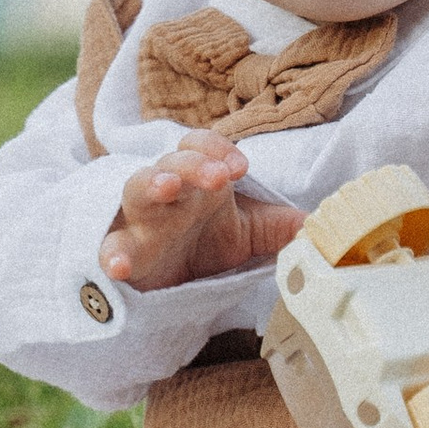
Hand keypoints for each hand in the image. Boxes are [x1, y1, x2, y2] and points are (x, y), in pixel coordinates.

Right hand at [99, 130, 301, 293]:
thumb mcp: (245, 235)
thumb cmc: (202, 243)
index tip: (241, 169)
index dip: (219, 150)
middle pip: (174, 161)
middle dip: (194, 163)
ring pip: (137, 189)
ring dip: (151, 183)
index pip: (203, 146)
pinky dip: (111, 254)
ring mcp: (141, 219)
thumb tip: (319, 227)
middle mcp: (169, 192)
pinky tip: (118, 265)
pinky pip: (109, 247)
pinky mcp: (121, 251)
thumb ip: (280, 228)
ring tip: (167, 187)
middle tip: (217, 177)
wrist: (163, 281)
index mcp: (199, 179)